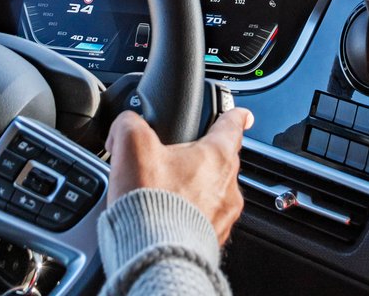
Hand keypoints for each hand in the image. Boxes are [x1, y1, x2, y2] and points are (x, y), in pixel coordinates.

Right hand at [106, 107, 252, 243]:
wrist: (156, 254)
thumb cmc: (152, 202)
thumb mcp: (132, 146)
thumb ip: (129, 124)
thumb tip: (125, 125)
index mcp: (216, 156)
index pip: (231, 126)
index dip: (235, 115)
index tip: (243, 114)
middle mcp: (228, 186)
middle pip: (221, 162)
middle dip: (202, 158)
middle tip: (177, 160)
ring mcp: (223, 216)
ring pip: (214, 193)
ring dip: (195, 190)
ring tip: (166, 193)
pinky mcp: (213, 240)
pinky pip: (205, 220)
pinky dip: (190, 216)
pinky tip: (168, 218)